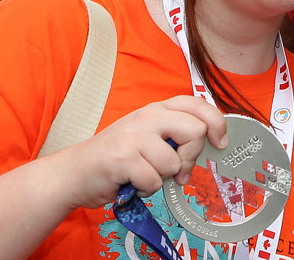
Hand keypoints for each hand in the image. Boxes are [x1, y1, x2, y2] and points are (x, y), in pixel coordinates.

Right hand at [48, 96, 228, 209]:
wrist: (74, 173)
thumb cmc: (116, 157)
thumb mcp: (148, 135)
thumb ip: (175, 134)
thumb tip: (210, 143)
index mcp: (156, 109)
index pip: (197, 104)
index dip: (216, 123)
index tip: (219, 143)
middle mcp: (146, 116)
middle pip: (195, 131)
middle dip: (191, 157)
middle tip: (177, 169)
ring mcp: (133, 135)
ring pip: (174, 163)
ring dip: (162, 178)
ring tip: (143, 175)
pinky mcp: (122, 158)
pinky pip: (154, 181)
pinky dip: (146, 189)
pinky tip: (132, 183)